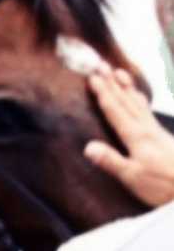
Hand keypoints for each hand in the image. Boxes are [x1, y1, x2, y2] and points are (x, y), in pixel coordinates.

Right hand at [85, 64, 173, 206]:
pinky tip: (137, 97)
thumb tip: (88, 147)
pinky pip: (146, 110)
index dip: (103, 94)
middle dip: (112, 83)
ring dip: (126, 87)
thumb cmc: (161, 184)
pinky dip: (139, 99)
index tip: (92, 77)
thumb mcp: (132, 177)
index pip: (115, 111)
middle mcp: (146, 129)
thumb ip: (110, 161)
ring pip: (138, 103)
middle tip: (101, 65)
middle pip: (126, 101)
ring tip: (118, 72)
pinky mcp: (161, 135)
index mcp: (136, 137)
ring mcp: (155, 130)